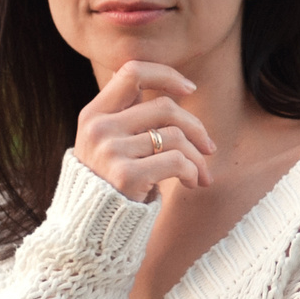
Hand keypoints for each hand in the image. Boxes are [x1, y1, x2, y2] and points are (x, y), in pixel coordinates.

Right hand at [75, 60, 214, 200]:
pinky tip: (191, 183)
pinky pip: (176, 161)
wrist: (91, 226)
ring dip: (197, 157)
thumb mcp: (107, 141)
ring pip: (175, 137)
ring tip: (200, 174)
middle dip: (195, 127)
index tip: (189, 89)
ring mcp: (110, 151)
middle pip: (165, 107)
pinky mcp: (125, 176)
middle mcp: (99, 128)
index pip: (132, 72)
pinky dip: (192, 172)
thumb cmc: (109, 181)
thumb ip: (128, 114)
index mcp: (93, 114)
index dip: (165, 75)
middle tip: (209, 148)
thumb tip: (170, 84)